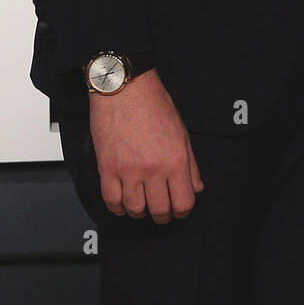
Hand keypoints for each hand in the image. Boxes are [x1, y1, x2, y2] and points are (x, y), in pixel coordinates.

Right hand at [88, 68, 203, 223]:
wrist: (125, 88)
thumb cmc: (153, 104)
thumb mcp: (182, 132)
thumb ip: (191, 164)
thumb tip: (196, 186)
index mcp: (176, 160)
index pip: (184, 203)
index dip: (183, 211)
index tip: (179, 209)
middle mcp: (153, 169)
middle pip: (159, 211)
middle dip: (163, 216)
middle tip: (161, 211)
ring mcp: (129, 171)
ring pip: (135, 210)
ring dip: (140, 212)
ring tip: (142, 205)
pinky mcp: (107, 168)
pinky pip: (112, 201)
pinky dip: (118, 207)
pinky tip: (123, 202)